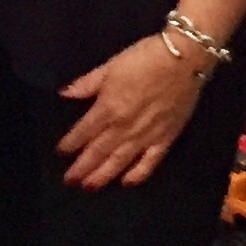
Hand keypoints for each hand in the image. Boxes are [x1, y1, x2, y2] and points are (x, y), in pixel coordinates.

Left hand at [57, 34, 208, 190]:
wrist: (184, 59)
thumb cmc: (145, 58)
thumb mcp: (111, 66)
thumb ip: (87, 83)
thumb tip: (64, 94)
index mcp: (108, 107)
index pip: (83, 131)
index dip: (70, 144)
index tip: (60, 153)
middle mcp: (124, 127)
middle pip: (98, 151)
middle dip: (81, 168)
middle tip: (69, 181)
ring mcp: (145, 136)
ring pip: (119, 161)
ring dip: (102, 176)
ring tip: (89, 187)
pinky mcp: (165, 138)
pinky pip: (149, 162)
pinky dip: (137, 175)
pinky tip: (126, 183)